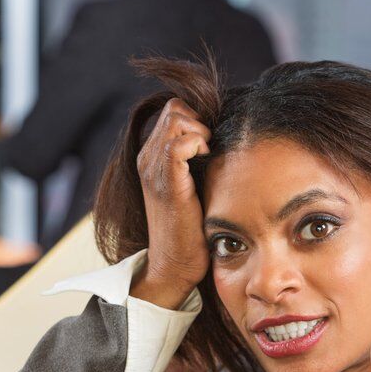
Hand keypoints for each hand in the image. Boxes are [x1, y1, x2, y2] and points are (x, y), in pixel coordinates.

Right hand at [130, 98, 210, 309]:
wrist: (175, 263)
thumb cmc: (190, 228)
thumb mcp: (190, 185)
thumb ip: (196, 159)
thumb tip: (223, 136)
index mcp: (151, 158)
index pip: (173, 111)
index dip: (197, 118)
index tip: (211, 144)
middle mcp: (147, 159)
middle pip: (175, 108)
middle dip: (200, 121)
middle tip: (211, 150)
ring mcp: (154, 170)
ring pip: (176, 119)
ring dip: (200, 132)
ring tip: (208, 156)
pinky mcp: (166, 183)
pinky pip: (178, 144)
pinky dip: (198, 144)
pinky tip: (206, 162)